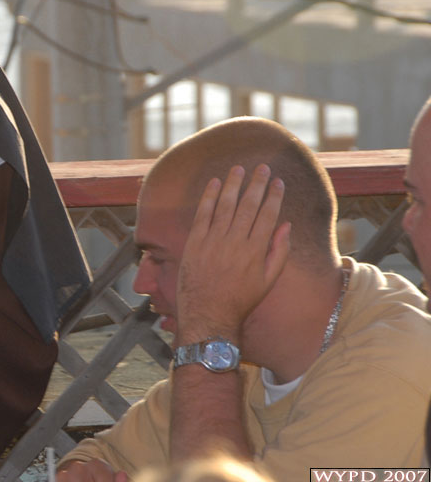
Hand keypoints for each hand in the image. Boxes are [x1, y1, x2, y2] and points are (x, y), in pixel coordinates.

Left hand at [176, 164, 289, 342]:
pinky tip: (215, 183)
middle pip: (248, 206)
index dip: (273, 196)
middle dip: (256, 184)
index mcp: (256, 251)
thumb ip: (280, 251)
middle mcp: (235, 242)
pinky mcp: (195, 243)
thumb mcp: (268, 280)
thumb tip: (286, 224)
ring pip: (225, 206)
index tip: (278, 181)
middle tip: (262, 167)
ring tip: (239, 169)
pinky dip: (209, 197)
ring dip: (233, 185)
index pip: (268, 215)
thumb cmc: (241, 300)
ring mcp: (213, 241)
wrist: (208, 314)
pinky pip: (202, 214)